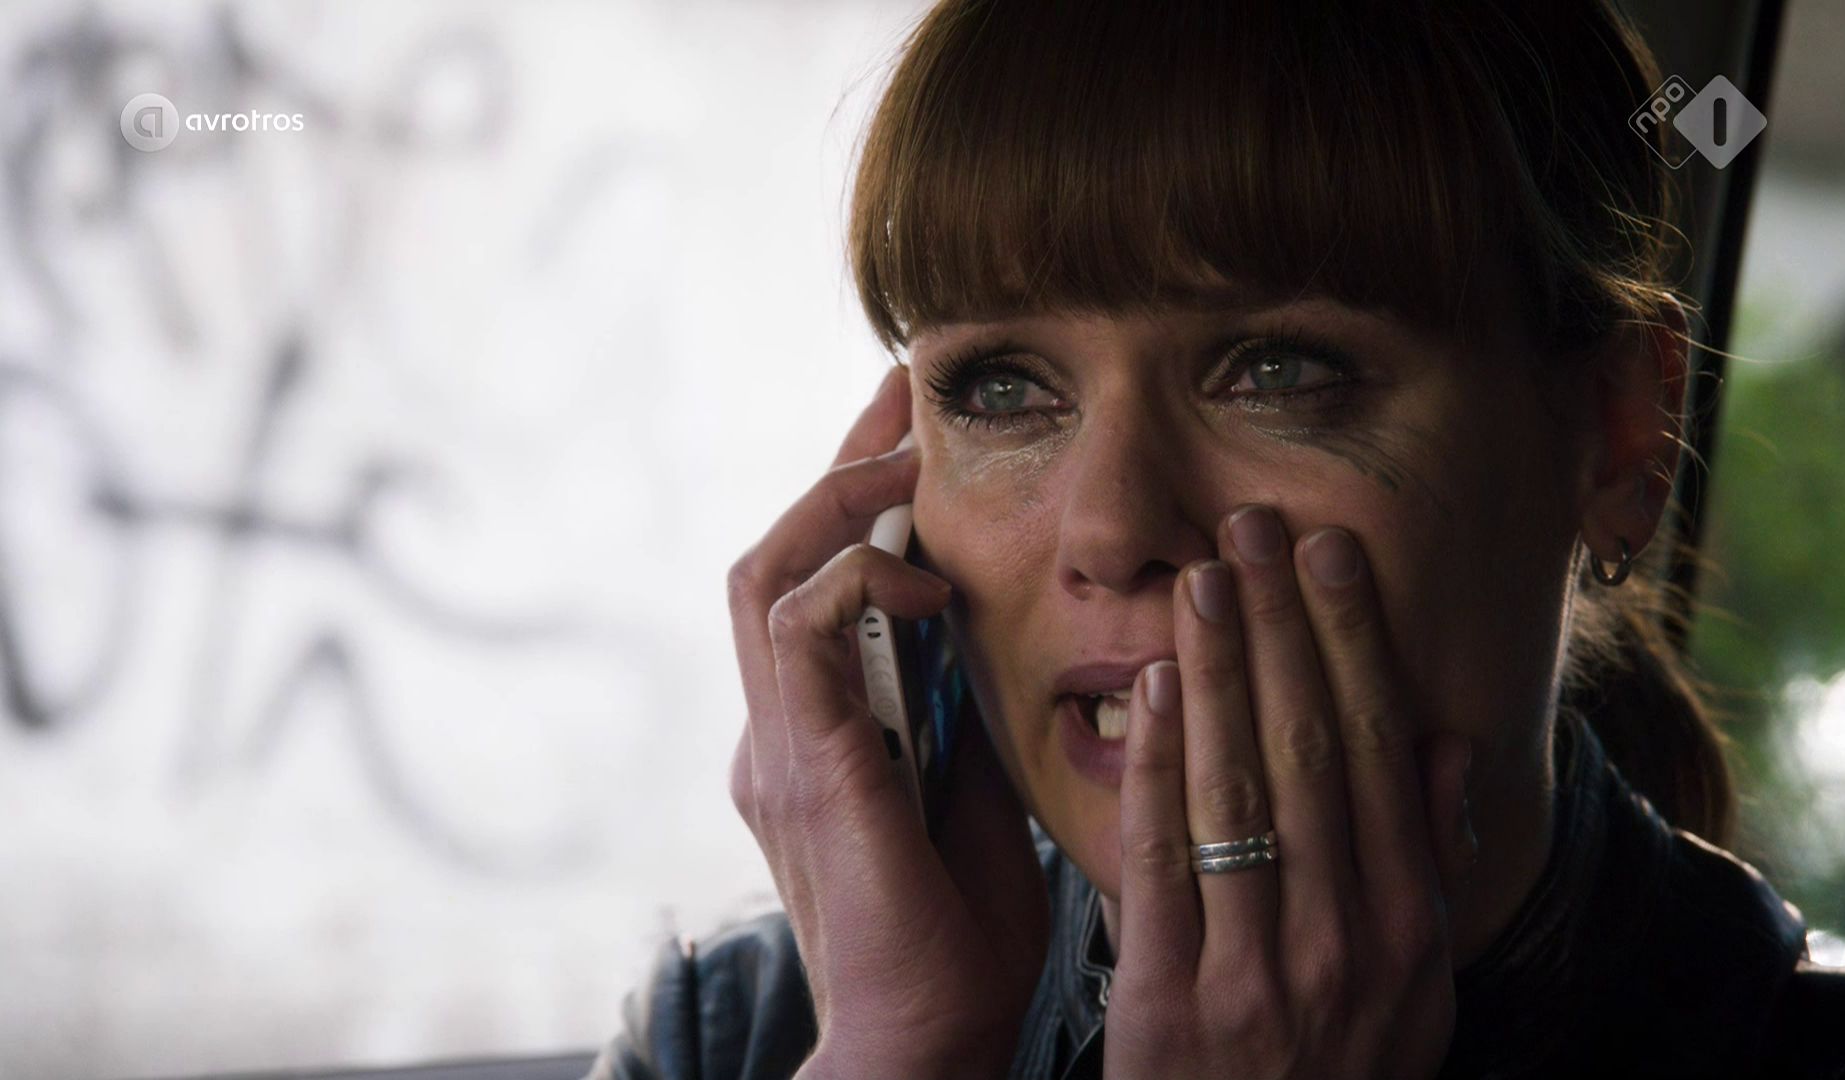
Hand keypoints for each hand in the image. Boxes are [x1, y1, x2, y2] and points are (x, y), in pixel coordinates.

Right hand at [725, 366, 1049, 1078]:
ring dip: (838, 500)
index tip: (912, 429)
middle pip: (772, 556)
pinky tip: (933, 583)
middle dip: (836, 466)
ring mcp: (776, 747)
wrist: (924, 1040)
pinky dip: (859, 580)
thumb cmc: (960, 938)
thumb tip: (988, 625)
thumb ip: (958, 712)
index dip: (853, 501)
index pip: (811, 587)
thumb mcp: (971, 794)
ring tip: (910, 458)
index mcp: (814, 738)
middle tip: (904, 396)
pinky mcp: (801, 763)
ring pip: (764, 572)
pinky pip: (799, 627)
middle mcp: (776, 731)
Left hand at [1102, 506, 1476, 1078]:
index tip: (1331, 559)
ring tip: (1203, 581)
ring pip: (1239, 793)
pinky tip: (1151, 689)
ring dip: (1220, 674)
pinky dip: (1158, 768)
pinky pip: (1161, 862)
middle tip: (1254, 530)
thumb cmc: (1333, 1069)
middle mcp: (1345, 942)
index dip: (1355, 647)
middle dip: (1283, 632)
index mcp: (1408, 930)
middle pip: (1313, 754)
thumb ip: (1427, 866)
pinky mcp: (1170, 1001)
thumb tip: (1447, 744)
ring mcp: (1260, 974)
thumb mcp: (1415, 988)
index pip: (1384, 756)